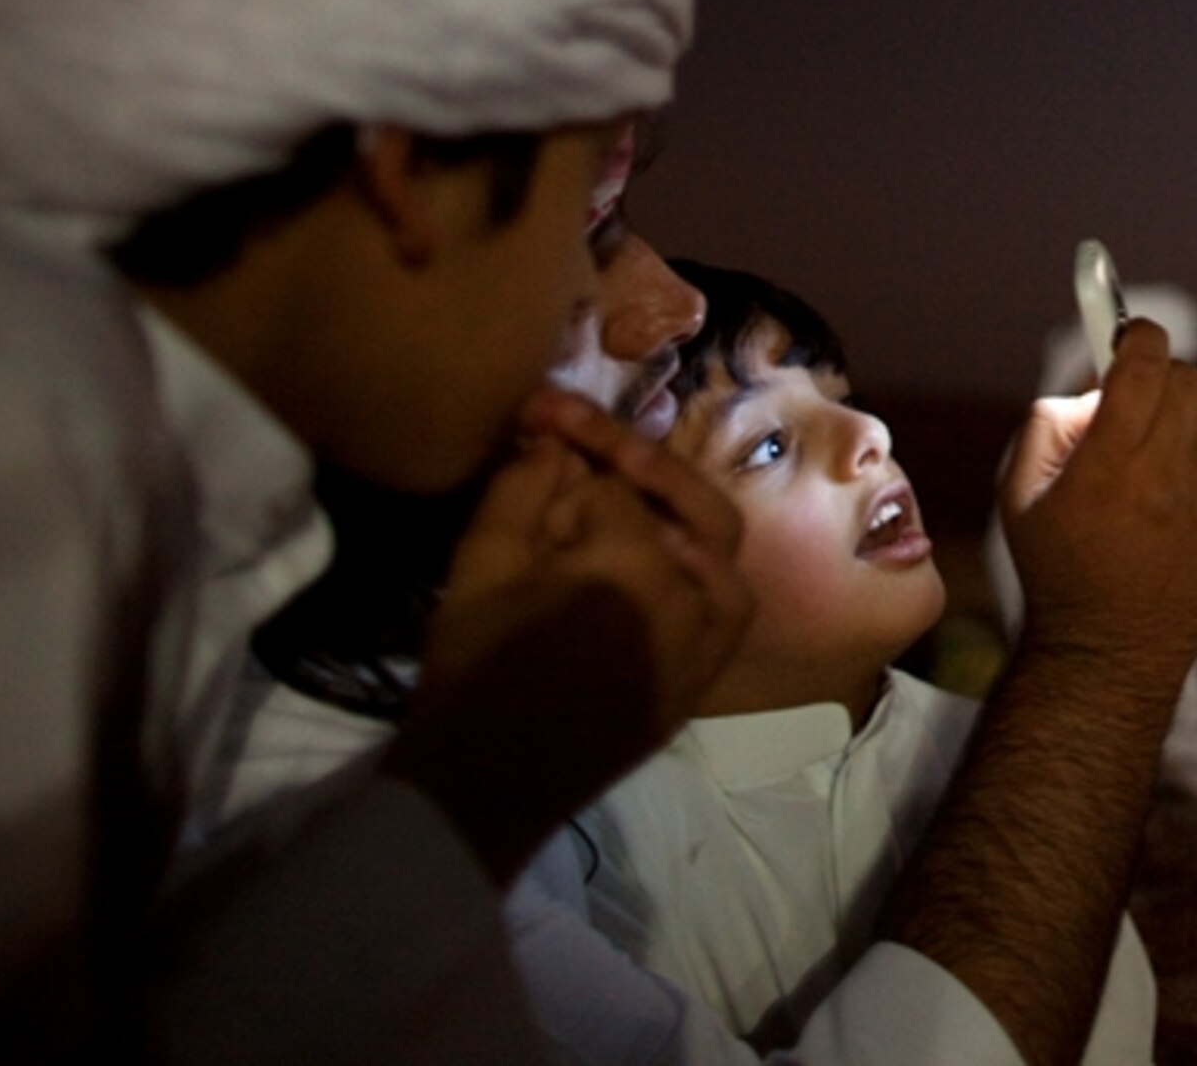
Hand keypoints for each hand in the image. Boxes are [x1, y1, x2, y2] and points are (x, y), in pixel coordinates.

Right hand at [383, 387, 752, 883]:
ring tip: (616, 494)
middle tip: (582, 437)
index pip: (613, 482)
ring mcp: (713, 638)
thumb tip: (556, 435)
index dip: (571, 445)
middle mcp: (695, 594)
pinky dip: (693, 564)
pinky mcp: (708, 671)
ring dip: (670, 509)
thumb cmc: (474, 667)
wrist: (488, 780)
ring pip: (714, 543)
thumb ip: (526, 482)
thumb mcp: (482, 561)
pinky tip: (650, 553)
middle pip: (683, 498)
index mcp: (638, 563)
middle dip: (636, 459)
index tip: (538, 417)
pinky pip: (722, 598)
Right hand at [998, 318, 1196, 704]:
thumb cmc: (1057, 573)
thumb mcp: (1019, 495)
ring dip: (1177, 422)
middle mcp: (1171, 475)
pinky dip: (1196, 463)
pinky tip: (1165, 502)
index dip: (1134, 335)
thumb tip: (1088, 387)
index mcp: (1113, 462)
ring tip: (1143, 465)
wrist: (1109, 654)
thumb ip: (1047, 424)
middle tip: (1127, 406)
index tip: (1125, 336)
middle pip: (1186, 379)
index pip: (1146, 360)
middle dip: (1156, 378)